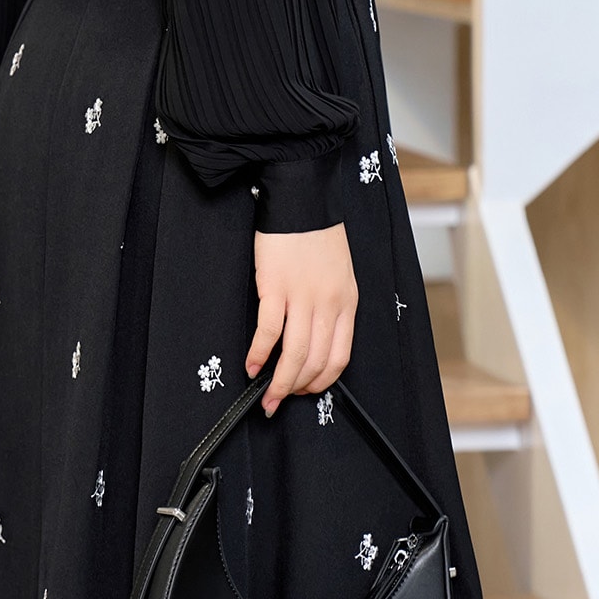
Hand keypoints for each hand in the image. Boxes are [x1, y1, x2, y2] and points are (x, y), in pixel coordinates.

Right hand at [246, 223, 357, 416]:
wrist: (302, 198)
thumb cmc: (317, 235)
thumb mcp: (339, 274)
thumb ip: (331, 307)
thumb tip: (313, 342)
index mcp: (347, 302)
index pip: (340, 357)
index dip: (321, 381)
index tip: (306, 391)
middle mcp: (328, 304)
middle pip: (316, 361)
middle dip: (296, 389)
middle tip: (279, 400)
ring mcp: (303, 297)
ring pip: (294, 354)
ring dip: (279, 382)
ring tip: (266, 394)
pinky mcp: (276, 287)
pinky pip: (269, 331)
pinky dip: (259, 354)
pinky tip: (251, 364)